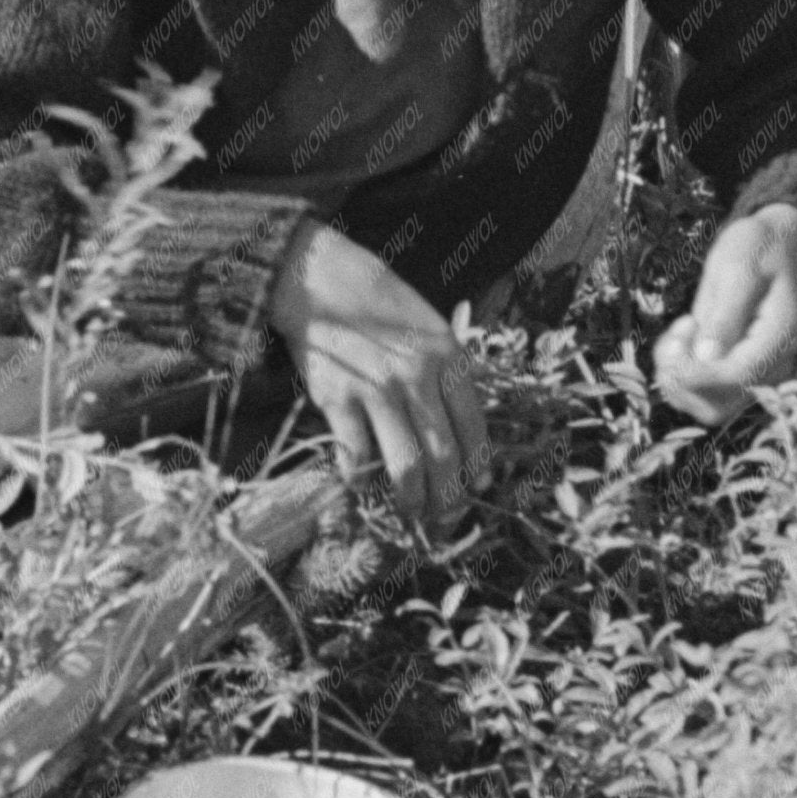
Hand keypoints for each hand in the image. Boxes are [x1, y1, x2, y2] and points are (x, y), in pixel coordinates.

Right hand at [266, 221, 492, 532]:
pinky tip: (358, 482)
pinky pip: (356, 453)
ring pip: (406, 465)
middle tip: (444, 517)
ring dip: (411, 499)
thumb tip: (463, 439)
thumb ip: (447, 378)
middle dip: (447, 498)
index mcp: (448, 360)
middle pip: (444, 457)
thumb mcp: (430, 330)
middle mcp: (418, 377)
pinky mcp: (338, 398)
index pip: (474, 430)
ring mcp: (377, 390)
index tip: (473, 488)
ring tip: (410, 512)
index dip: (476, 468)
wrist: (321, 280)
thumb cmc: (381, 307)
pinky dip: (358, 476)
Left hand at [652, 204, 796, 425]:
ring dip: (677, 378)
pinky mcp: (737, 372)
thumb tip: (707, 357)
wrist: (773, 245)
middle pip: (720, 405)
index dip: (698, 374)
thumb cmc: (757, 248)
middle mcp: (774, 363)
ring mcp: (756, 372)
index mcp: (781, 336)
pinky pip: (701, 392)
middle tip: (675, 335)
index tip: (672, 348)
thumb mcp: (738, 268)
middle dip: (683, 379)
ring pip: (707, 406)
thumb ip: (724, 314)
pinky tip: (681, 337)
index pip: (739, 375)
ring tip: (679, 332)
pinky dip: (680, 372)